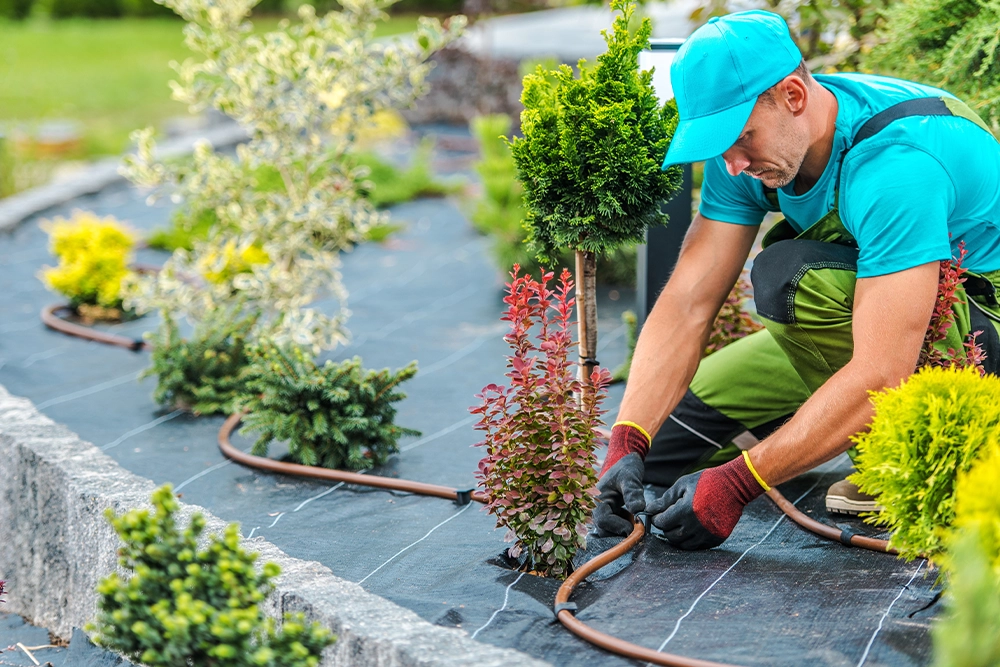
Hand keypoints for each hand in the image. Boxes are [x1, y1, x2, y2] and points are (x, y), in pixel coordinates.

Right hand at [592, 453, 645, 535]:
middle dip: (620, 531)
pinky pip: (612, 528)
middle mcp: (595, 508)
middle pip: (603, 530)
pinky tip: (631, 518)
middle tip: (637, 526)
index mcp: (597, 498)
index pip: (603, 521)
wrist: (623, 462)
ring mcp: (600, 512)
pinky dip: (622, 527)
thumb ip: (633, 494)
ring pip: (607, 531)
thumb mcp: (630, 478)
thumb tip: (639, 512)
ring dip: (622, 530)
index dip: (619, 526)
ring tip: (634, 520)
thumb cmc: (625, 468)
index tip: (635, 526)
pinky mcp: (607, 514)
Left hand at [646, 452, 767, 549]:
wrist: (734, 486)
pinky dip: (691, 539)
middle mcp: (696, 526)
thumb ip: (665, 499)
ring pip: (683, 544)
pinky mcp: (716, 539)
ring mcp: (707, 535)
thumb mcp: (683, 485)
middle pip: (671, 536)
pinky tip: (691, 528)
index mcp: (685, 511)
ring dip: (678, 535)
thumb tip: (650, 510)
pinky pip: (698, 546)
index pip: (662, 523)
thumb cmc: (706, 482)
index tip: (658, 514)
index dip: (657, 518)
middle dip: (666, 528)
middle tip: (668, 518)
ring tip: (680, 523)